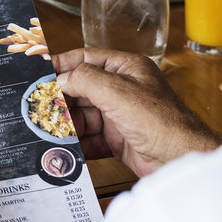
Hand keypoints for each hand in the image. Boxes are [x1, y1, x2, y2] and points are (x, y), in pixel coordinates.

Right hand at [52, 48, 221, 177]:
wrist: (182, 162)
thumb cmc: (163, 122)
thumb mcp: (119, 92)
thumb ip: (86, 79)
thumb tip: (61, 77)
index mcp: (126, 69)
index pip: (86, 59)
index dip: (62, 64)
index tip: (40, 71)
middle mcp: (123, 90)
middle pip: (82, 89)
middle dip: (61, 99)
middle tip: (39, 106)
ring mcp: (120, 116)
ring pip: (84, 116)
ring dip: (67, 124)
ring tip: (49, 130)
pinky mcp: (119, 141)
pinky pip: (91, 139)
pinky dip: (78, 143)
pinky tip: (66, 147)